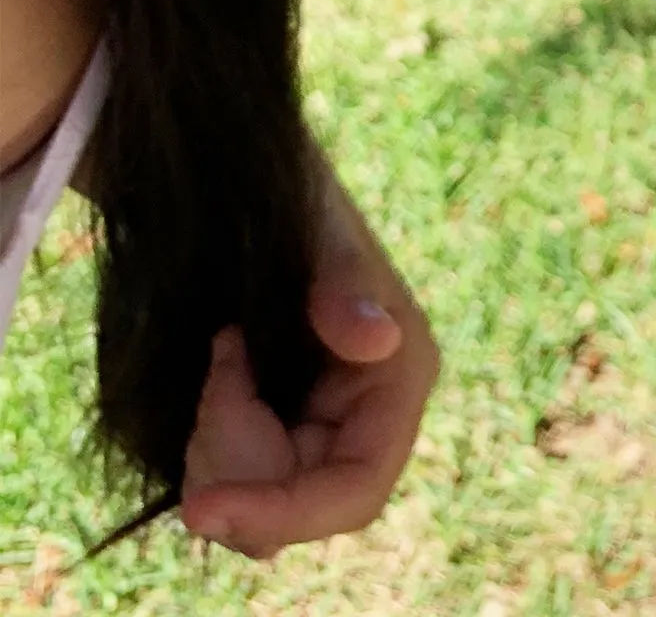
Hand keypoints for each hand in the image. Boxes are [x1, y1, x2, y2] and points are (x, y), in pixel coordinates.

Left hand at [179, 166, 437, 559]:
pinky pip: (236, 476)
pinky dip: (211, 438)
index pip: (354, 491)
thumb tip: (377, 341)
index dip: (283, 514)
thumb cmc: (302, 206)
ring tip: (221, 365)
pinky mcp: (284, 432)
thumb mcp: (325, 236)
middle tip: (217, 375)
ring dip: (217, 443)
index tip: (201, 509)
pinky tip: (219, 379)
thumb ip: (350, 287)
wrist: (251, 193)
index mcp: (401, 382)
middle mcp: (369, 418)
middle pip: (294, 502)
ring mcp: (324, 429)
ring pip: (258, 495)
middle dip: (235, 459)